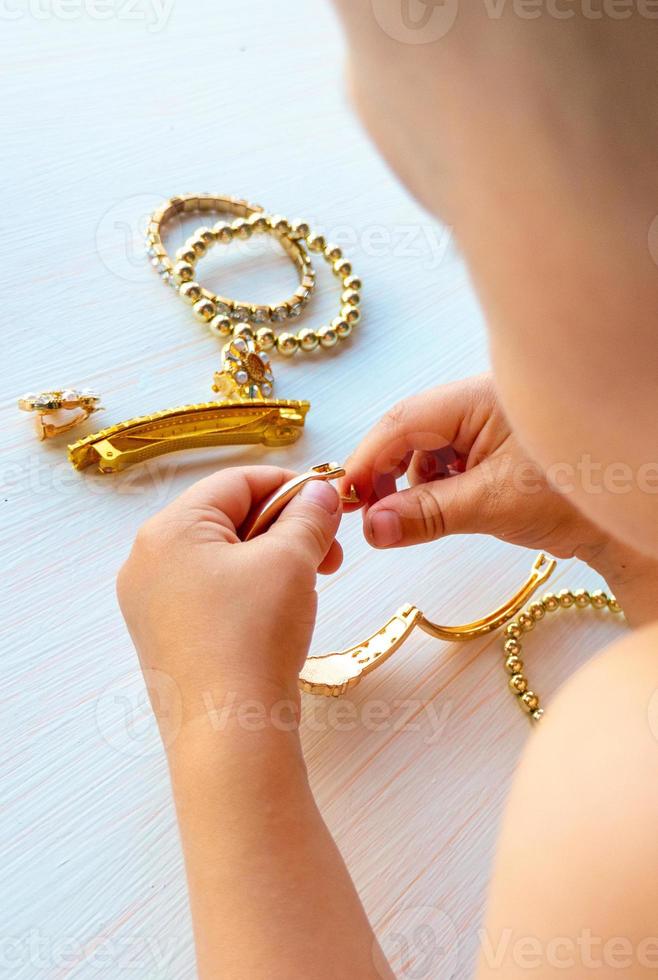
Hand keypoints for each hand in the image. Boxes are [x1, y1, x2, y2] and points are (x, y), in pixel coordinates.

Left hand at [117, 466, 342, 741]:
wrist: (229, 734)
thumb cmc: (253, 637)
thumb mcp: (290, 561)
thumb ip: (309, 516)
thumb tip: (320, 493)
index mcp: (168, 529)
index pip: (236, 482)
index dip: (290, 486)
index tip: (330, 504)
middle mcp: (147, 560)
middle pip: (226, 518)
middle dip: (285, 527)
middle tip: (329, 551)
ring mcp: (151, 602)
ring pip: (222, 557)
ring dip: (272, 559)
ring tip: (310, 581)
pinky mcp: (165, 636)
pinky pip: (211, 592)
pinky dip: (250, 589)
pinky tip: (280, 610)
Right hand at [340, 373, 657, 624]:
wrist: (624, 514)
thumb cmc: (573, 496)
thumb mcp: (489, 506)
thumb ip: (424, 515)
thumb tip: (371, 528)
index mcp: (478, 398)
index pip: (403, 421)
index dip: (368, 460)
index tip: (346, 499)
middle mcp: (477, 402)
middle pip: (408, 432)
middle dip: (389, 474)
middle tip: (374, 516)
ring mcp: (484, 423)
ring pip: (425, 449)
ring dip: (414, 484)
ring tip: (428, 516)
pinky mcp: (490, 445)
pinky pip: (445, 461)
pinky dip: (437, 487)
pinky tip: (450, 507)